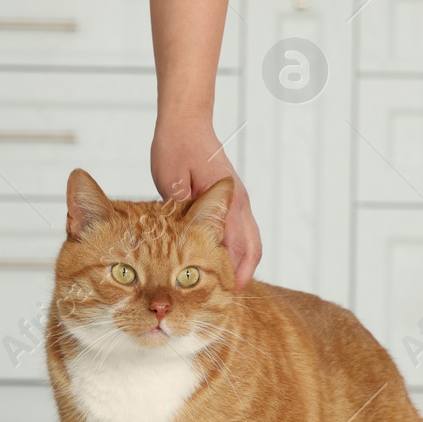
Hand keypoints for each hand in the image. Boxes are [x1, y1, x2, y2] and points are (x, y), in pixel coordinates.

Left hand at [151, 117, 261, 290]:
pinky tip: (222, 261)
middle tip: (230, 299)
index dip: (233, 273)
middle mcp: (239, 202)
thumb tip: (186, 235)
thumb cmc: (176, 147)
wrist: (187, 122)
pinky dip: (238, 250)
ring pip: (250, 240)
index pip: (237, 245)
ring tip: (228, 287)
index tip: (226, 296)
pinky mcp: (232, 199)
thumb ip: (181, 206)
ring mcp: (239, 200)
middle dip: (242, 274)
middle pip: (251, 248)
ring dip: (242, 264)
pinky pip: (242, 231)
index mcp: (226, 200)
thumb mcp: (171, 178)